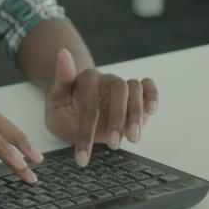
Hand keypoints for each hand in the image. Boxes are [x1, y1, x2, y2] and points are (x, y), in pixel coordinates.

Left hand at [44, 49, 157, 167]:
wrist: (72, 114)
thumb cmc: (64, 108)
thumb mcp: (55, 100)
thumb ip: (61, 79)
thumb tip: (63, 52)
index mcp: (86, 79)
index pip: (89, 105)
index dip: (86, 132)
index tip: (82, 155)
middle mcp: (106, 80)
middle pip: (119, 90)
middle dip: (117, 119)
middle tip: (112, 144)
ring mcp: (122, 86)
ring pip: (135, 90)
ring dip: (135, 114)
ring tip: (132, 138)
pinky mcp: (136, 95)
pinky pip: (148, 87)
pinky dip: (153, 96)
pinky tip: (151, 111)